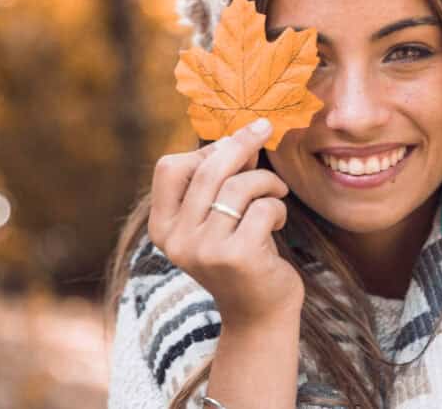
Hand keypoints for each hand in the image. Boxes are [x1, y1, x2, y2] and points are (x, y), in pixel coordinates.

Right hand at [147, 118, 303, 328]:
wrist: (259, 312)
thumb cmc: (242, 252)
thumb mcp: (223, 214)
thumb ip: (225, 177)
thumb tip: (243, 132)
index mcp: (163, 227)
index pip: (170, 168)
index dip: (204, 149)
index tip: (234, 141)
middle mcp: (177, 240)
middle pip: (208, 171)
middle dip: (241, 144)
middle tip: (266, 129)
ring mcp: (204, 250)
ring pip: (239, 187)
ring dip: (267, 182)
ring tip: (277, 193)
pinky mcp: (236, 257)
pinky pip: (263, 208)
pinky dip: (278, 207)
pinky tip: (278, 223)